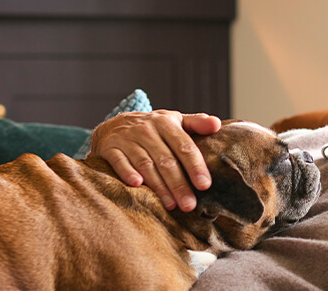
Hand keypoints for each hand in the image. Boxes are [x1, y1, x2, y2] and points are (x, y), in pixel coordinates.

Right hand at [88, 110, 221, 211]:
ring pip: (145, 164)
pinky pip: (119, 162)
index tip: (204, 185)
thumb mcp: (174, 121)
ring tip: (171, 205)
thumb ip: (196, 123)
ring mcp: (127, 138)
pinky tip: (137, 185)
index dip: (195, 166)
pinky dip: (127, 172)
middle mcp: (146, 129)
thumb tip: (217, 124)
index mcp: (166, 122)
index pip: (184, 146)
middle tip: (189, 205)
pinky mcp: (110, 148)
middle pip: (166, 160)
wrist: (113, 125)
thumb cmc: (152, 128)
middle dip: (179, 184)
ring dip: (158, 185)